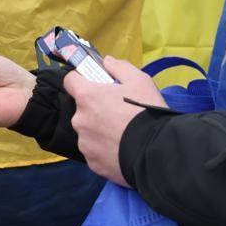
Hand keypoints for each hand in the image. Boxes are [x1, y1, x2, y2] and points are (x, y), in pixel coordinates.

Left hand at [64, 57, 165, 185]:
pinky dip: (104, 150)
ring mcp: (84, 143)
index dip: (81, 80)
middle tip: (117, 113)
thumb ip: (119, 67)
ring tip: (121, 135)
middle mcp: (79, 119)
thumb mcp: (140, 80)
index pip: (70, 80)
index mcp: (87, 96)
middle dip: (95, 109)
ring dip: (98, 131)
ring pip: (87, 132)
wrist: (156, 151)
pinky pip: (94, 151)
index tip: (95, 84)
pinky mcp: (92, 163)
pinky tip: (121, 150)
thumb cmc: (146, 111)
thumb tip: (107, 61)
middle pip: (81, 109)